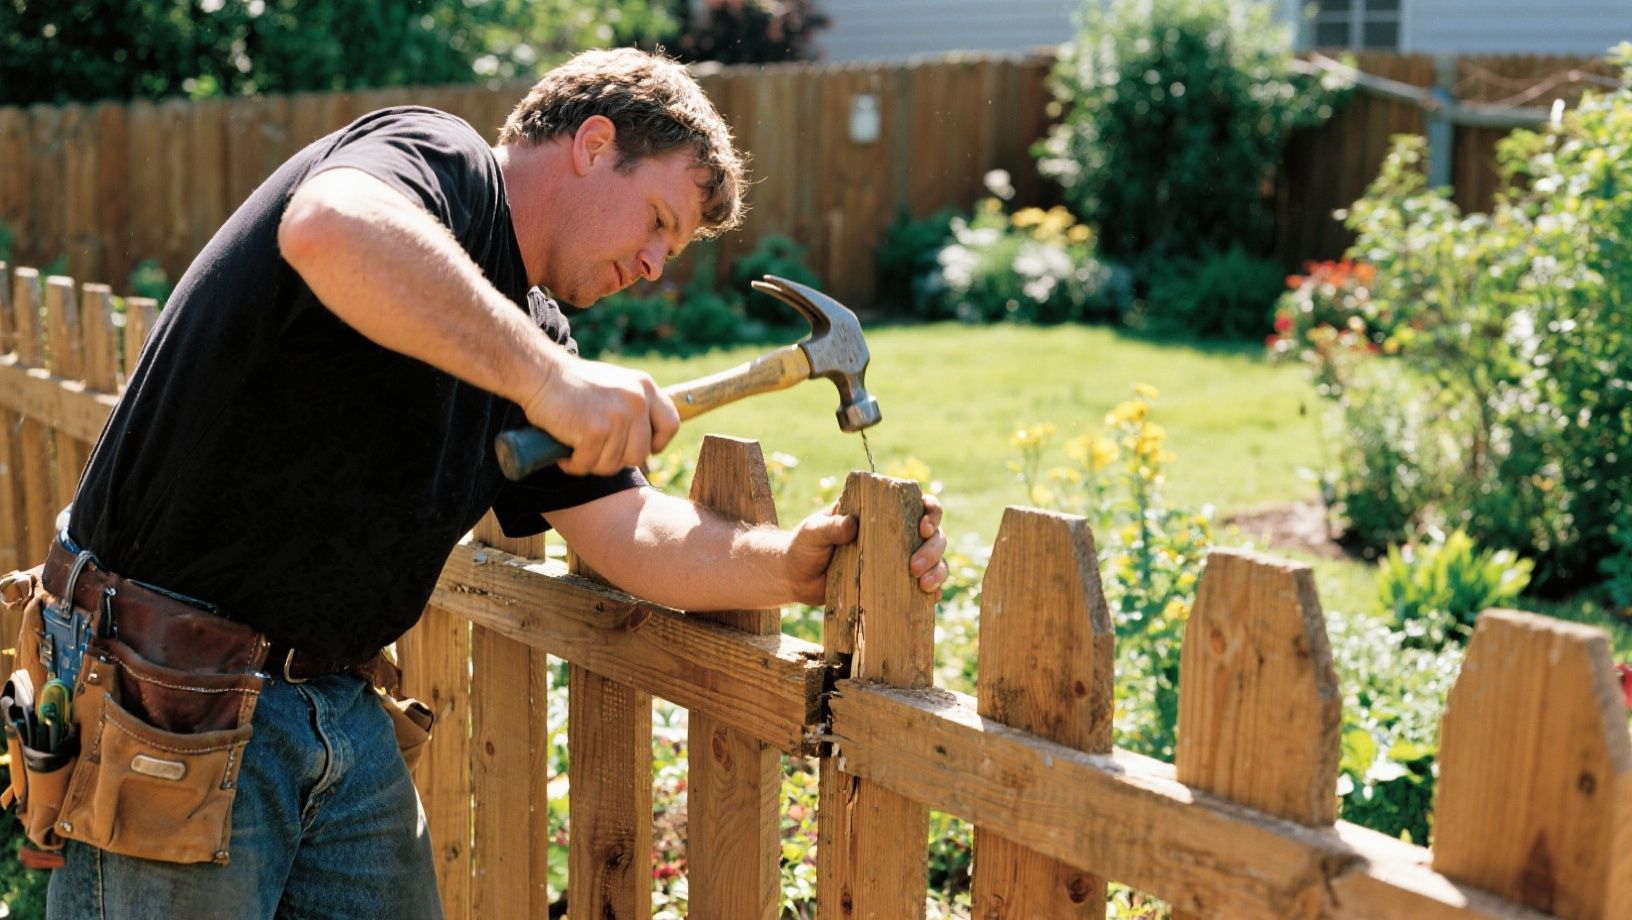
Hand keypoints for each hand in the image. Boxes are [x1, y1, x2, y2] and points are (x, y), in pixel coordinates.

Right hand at [522, 354, 679, 475]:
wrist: (539, 373)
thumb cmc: (572, 385)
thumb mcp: (614, 386)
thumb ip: (633, 409)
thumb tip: (647, 450)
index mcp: (644, 387)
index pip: (671, 424)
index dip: (657, 444)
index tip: (641, 450)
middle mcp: (636, 400)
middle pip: (639, 454)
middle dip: (616, 460)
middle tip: (594, 450)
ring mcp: (617, 416)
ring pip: (613, 464)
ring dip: (591, 463)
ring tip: (575, 446)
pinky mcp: (595, 430)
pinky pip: (588, 464)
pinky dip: (573, 464)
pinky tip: (564, 450)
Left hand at [784, 493, 949, 605]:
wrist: (795, 578)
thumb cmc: (804, 547)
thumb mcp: (813, 532)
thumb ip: (830, 526)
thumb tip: (852, 525)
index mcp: (882, 512)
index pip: (918, 503)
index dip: (931, 512)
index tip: (923, 527)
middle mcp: (896, 534)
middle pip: (934, 535)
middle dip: (933, 548)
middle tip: (914, 566)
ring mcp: (898, 560)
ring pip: (935, 560)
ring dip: (937, 571)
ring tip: (922, 585)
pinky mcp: (895, 585)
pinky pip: (924, 587)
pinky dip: (933, 592)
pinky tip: (930, 599)